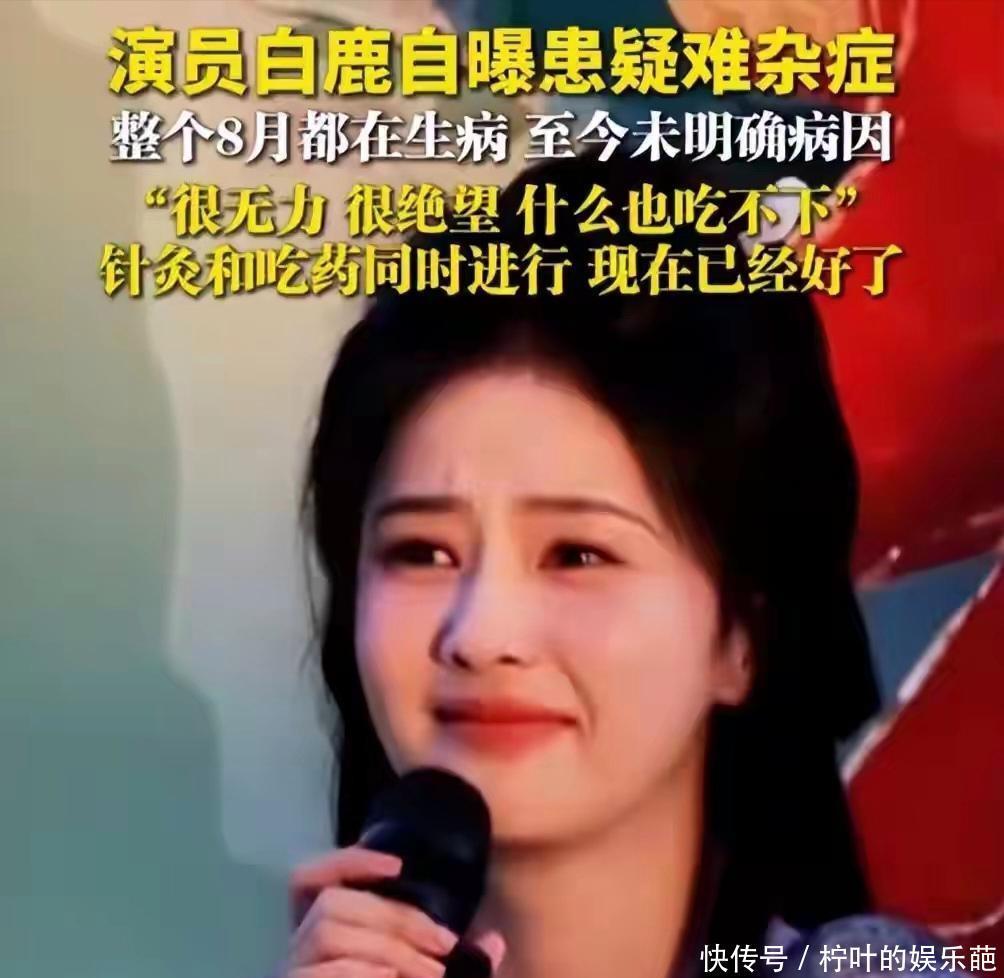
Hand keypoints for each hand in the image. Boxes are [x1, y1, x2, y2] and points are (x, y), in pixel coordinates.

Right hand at [282, 846, 506, 977]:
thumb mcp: (421, 971)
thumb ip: (456, 962)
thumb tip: (494, 943)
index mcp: (325, 931)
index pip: (310, 877)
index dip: (349, 862)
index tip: (397, 866)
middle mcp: (298, 947)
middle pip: (332, 902)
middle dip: (395, 916)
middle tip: (443, 945)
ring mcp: (291, 971)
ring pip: (328, 932)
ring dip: (388, 948)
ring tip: (429, 974)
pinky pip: (323, 971)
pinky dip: (360, 971)